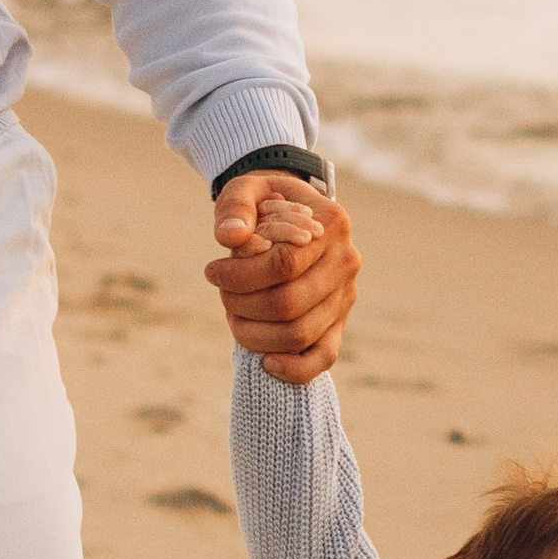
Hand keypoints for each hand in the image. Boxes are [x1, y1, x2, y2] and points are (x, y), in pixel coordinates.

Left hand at [205, 177, 359, 382]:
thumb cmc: (267, 204)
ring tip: (233, 315)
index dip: (239, 275)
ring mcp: (345, 296)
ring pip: (300, 333)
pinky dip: (295, 368)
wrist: (296, 217)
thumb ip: (236, 207)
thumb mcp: (248, 189)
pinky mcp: (340, 322)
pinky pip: (324, 356)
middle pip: (289, 303)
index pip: (284, 263)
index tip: (211, 271)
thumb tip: (230, 238)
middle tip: (222, 293)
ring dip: (254, 334)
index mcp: (331, 224)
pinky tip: (265, 363)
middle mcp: (346, 261)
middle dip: (242, 305)